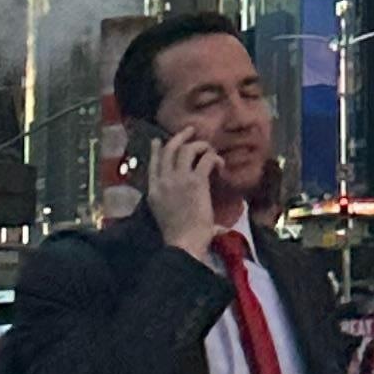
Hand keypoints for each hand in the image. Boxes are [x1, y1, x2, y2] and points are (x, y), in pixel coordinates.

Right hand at [148, 128, 221, 256]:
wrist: (184, 243)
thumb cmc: (178, 236)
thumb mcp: (164, 215)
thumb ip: (169, 204)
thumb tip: (181, 201)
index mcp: (153, 191)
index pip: (153, 164)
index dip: (156, 150)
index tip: (158, 140)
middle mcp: (163, 181)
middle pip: (170, 150)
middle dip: (180, 137)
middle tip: (190, 131)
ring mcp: (179, 179)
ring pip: (188, 149)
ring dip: (201, 145)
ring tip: (210, 149)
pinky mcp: (196, 181)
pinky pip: (206, 159)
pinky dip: (214, 158)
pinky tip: (220, 164)